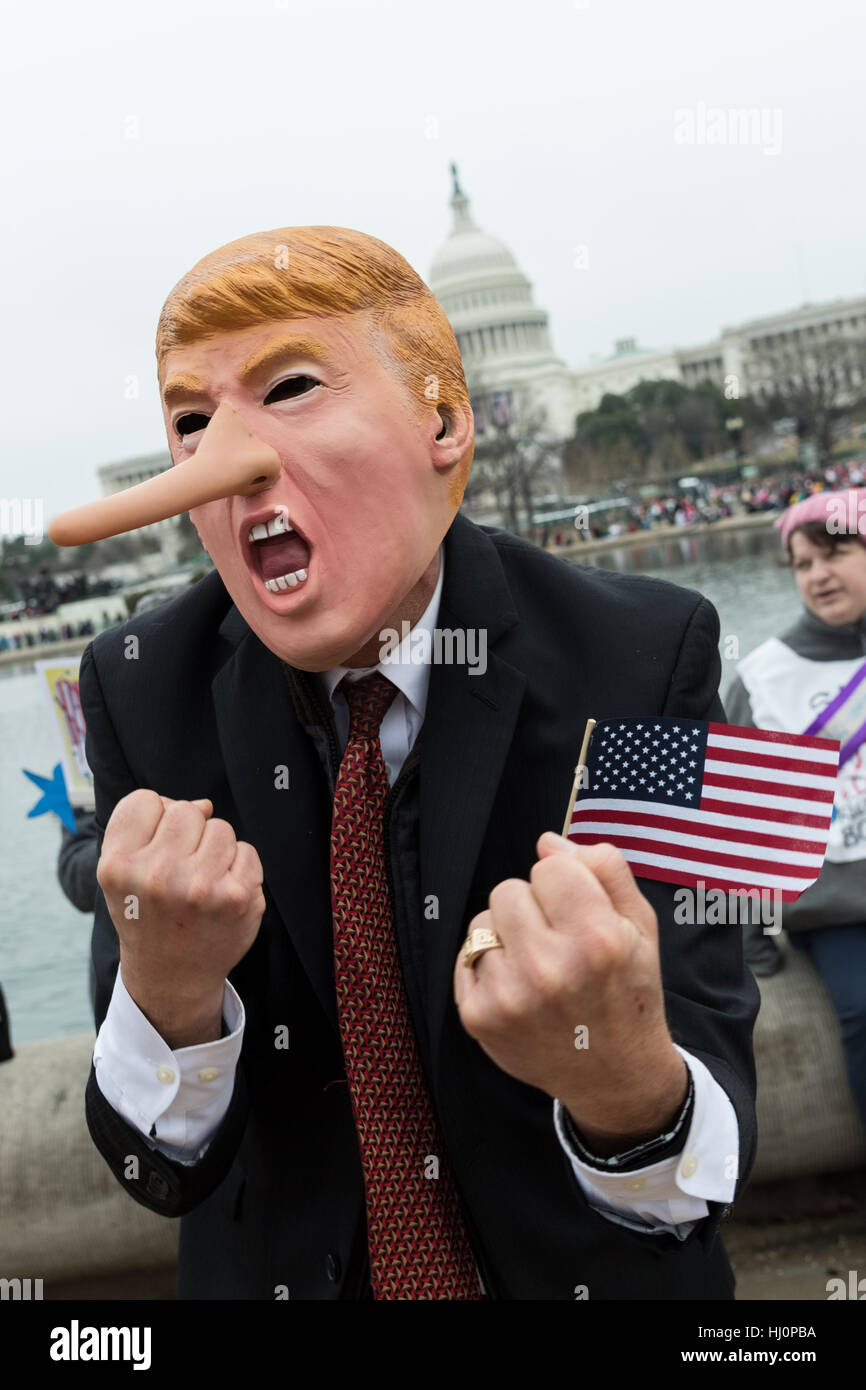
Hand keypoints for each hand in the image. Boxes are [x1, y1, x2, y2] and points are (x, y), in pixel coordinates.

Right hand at [97, 790, 264, 1047]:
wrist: (172, 976)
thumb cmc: (147, 915)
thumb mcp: (123, 872)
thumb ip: (147, 826)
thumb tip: (203, 805)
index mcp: (118, 866)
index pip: (144, 800)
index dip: (153, 820)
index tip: (152, 850)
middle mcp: (155, 875)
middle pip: (185, 810)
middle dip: (187, 835)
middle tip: (179, 873)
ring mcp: (198, 887)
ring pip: (220, 828)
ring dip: (215, 850)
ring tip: (201, 884)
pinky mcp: (237, 897)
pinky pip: (246, 850)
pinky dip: (239, 868)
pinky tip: (222, 894)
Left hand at [454, 834, 687, 1149]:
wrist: (615, 1077)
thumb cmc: (629, 991)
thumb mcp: (640, 926)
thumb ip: (603, 869)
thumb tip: (546, 842)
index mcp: (596, 940)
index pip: (549, 868)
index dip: (566, 886)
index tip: (580, 915)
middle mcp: (549, 968)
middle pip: (508, 890)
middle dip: (532, 908)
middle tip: (558, 943)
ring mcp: (508, 996)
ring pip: (483, 922)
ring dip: (507, 937)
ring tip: (538, 968)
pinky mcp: (478, 1016)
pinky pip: (465, 956)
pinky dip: (487, 965)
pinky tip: (518, 989)